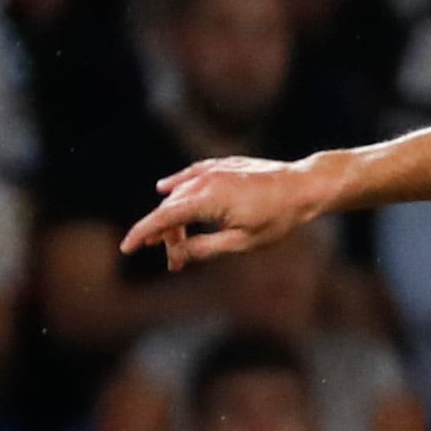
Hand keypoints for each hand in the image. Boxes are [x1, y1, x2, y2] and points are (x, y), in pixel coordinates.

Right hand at [121, 157, 327, 269]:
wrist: (304, 186)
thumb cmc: (277, 218)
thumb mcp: (242, 242)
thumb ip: (205, 248)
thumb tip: (178, 254)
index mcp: (206, 199)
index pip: (163, 218)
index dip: (142, 234)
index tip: (127, 248)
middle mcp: (204, 180)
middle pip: (171, 210)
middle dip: (168, 237)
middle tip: (175, 264)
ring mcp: (213, 170)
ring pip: (181, 195)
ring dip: (175, 218)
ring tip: (178, 243)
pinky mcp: (222, 165)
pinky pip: (191, 176)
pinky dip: (178, 186)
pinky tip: (165, 188)